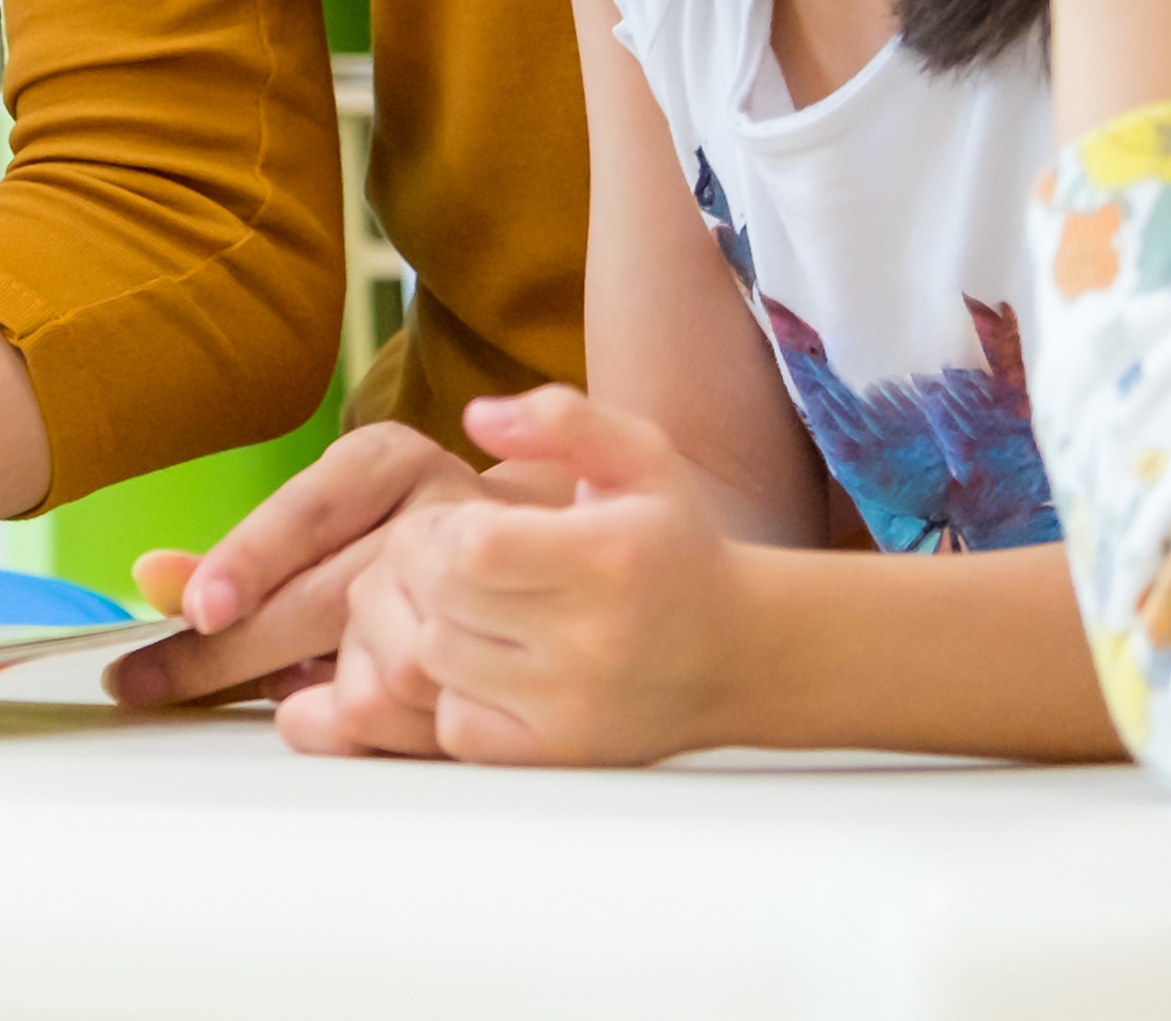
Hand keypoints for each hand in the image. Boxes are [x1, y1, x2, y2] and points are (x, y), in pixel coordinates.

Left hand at [100, 420, 504, 707]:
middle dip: (235, 651)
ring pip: (380, 657)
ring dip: (308, 693)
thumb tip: (150, 580)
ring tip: (266, 699)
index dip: (246, 561)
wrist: (531, 547)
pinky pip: (424, 707)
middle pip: (330, 592)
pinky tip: (334, 723)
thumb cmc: (396, 534)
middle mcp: (443, 508)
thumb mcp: (322, 519)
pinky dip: (367, 726)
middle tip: (157, 681)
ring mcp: (487, 586)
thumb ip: (238, 556)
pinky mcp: (510, 654)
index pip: (306, 511)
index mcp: (389, 460)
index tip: (195, 611)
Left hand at [280, 387, 747, 765]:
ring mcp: (573, 709)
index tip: (474, 524)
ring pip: (435, 662)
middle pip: (441, 601)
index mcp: (608, 558)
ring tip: (474, 607)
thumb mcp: (640, 456)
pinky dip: (452, 692)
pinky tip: (488, 663)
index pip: (470, 548)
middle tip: (459, 562)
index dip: (450, 528)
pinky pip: (454, 726)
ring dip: (437, 626)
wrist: (741, 654)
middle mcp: (592, 642)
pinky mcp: (558, 755)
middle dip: (429, 571)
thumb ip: (560, 417)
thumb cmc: (674, 545)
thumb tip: (476, 416)